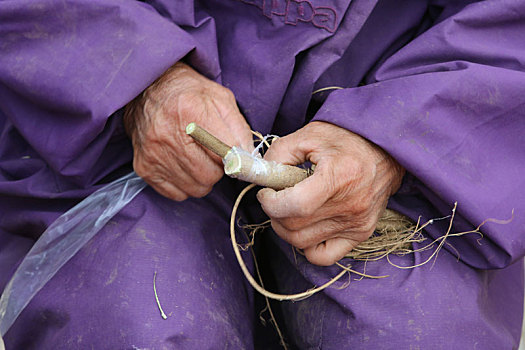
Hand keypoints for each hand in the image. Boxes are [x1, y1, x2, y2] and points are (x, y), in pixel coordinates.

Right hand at [124, 62, 252, 200]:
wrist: (147, 89)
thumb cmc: (189, 94)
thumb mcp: (221, 99)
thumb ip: (239, 129)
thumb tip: (251, 159)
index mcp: (192, 112)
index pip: (225, 153)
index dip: (236, 159)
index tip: (236, 158)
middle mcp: (168, 134)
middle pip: (210, 175)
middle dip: (218, 169)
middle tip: (212, 155)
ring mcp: (154, 153)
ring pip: (195, 188)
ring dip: (202, 178)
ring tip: (197, 157)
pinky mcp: (144, 167)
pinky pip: (177, 193)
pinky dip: (185, 184)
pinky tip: (182, 165)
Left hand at [257, 121, 404, 265]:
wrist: (386, 148)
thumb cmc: (347, 138)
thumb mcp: (309, 135)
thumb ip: (279, 154)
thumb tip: (261, 176)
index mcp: (339, 177)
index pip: (296, 206)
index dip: (271, 203)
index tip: (265, 193)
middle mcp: (351, 206)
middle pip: (295, 228)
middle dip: (275, 214)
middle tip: (275, 197)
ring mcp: (358, 223)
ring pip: (303, 243)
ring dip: (286, 229)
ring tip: (289, 209)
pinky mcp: (361, 233)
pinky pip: (324, 256)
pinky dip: (307, 246)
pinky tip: (306, 225)